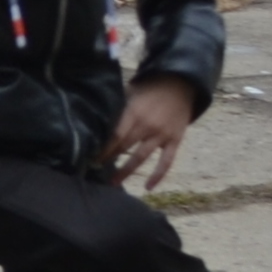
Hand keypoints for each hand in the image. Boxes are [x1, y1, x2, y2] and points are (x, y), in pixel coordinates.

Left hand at [105, 73, 199, 190]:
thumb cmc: (151, 88)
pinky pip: (166, 162)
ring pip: (141, 157)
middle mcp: (147, 126)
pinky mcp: (175, 141)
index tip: (91, 158)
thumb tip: (97, 117)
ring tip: (113, 183)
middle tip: (96, 171)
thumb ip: (118, 106)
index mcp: (134, 113)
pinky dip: (158, 175)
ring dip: (126, 171)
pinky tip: (148, 187)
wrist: (180, 84)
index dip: (103, 148)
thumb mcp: (131, 91)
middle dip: (109, 160)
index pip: (115, 135)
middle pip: (124, 147)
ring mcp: (161, 135)